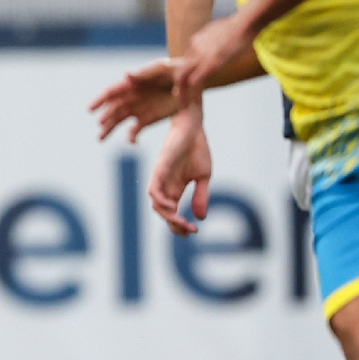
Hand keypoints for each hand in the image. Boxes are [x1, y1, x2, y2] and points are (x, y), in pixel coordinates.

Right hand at [90, 59, 180, 142]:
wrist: (193, 81)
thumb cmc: (178, 70)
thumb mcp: (163, 69)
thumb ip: (145, 73)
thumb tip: (126, 74)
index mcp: (132, 83)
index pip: (112, 92)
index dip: (100, 100)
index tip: (90, 110)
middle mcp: (132, 97)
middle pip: (113, 109)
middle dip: (105, 118)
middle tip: (100, 129)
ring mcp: (139, 108)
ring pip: (119, 120)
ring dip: (110, 129)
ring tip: (100, 139)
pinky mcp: (149, 118)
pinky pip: (135, 129)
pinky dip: (131, 136)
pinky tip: (132, 142)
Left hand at [148, 108, 212, 235]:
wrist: (193, 128)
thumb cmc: (197, 149)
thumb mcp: (203, 177)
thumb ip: (201, 196)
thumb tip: (201, 218)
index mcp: (175, 188)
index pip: (172, 212)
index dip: (179, 225)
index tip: (192, 232)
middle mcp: (166, 185)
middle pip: (163, 212)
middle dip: (174, 225)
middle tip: (188, 231)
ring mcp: (162, 177)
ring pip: (156, 203)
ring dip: (168, 216)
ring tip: (181, 222)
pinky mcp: (160, 168)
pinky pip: (154, 188)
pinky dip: (160, 200)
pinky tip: (171, 206)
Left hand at [173, 15, 255, 108]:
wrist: (244, 23)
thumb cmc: (240, 24)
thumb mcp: (222, 29)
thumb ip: (216, 37)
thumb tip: (221, 40)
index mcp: (196, 40)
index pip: (187, 60)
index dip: (187, 73)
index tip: (188, 82)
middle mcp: (194, 48)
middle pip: (179, 70)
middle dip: (177, 85)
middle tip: (177, 96)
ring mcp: (200, 57)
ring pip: (182, 78)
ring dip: (182, 93)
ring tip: (183, 105)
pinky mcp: (209, 65)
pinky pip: (195, 82)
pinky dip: (193, 94)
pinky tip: (194, 103)